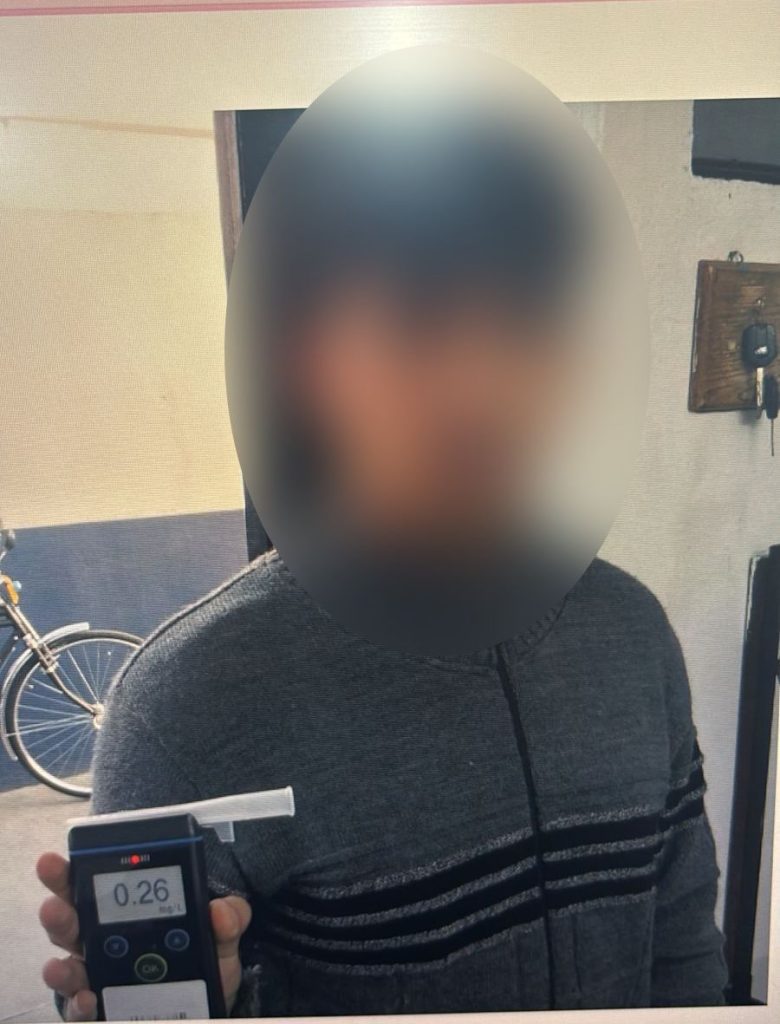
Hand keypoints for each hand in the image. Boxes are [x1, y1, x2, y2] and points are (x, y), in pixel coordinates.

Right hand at [36, 852, 251, 1019]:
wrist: (210, 1007)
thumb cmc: (207, 961)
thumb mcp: (223, 935)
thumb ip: (229, 918)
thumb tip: (220, 911)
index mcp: (129, 911)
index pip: (94, 884)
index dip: (71, 871)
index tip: (56, 861)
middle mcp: (105, 941)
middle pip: (70, 922)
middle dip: (57, 911)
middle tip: (53, 906)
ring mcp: (99, 978)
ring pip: (68, 969)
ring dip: (61, 968)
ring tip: (62, 967)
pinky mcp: (101, 1012)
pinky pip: (81, 1011)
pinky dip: (80, 1006)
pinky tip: (88, 1000)